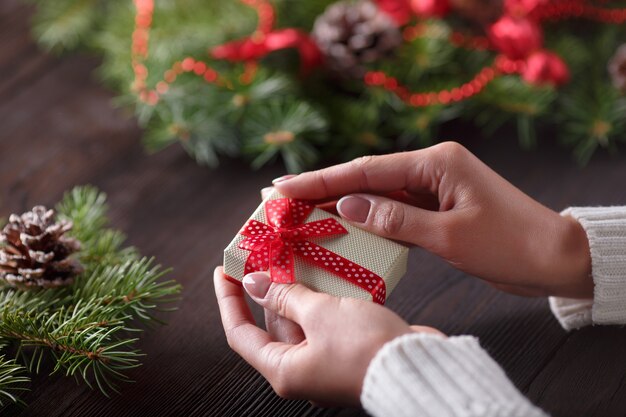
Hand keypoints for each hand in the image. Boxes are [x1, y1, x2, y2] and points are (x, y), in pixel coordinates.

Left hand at [213, 267, 440, 405]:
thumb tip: (255, 283)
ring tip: (292, 254)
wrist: (418, 366)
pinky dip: (321, 298)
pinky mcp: (346, 353)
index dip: (229, 300)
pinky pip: (324, 322)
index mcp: (283, 369)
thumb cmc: (365, 346)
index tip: (224, 271)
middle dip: (268, 287)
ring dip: (297, 289)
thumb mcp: (318, 313)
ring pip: (301, 320)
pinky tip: (324, 272)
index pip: (239, 333)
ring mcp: (325, 362)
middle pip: (272, 323)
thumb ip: (285, 296)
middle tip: (264, 252)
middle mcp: (301, 370)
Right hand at [273, 142, 592, 297]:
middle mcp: (432, 169)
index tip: (284, 185)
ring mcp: (435, 189)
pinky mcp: (438, 209)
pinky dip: (368, 221)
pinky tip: (343, 227)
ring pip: (378, 195)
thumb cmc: (509, 245)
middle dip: (325, 188)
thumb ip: (395, 219)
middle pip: (367, 177)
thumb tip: (347, 205)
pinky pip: (394, 212)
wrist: (552, 259)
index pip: (367, 170)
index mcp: (436, 163)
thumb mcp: (448, 235)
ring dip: (342, 204)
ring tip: (301, 211)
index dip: (322, 178)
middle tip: (281, 196)